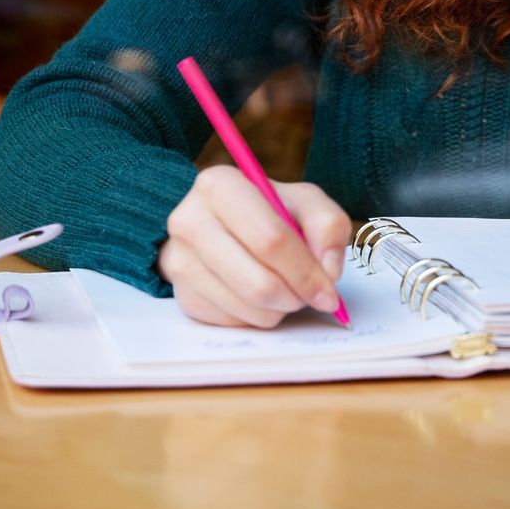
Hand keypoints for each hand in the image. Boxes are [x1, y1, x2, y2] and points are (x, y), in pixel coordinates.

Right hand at [156, 166, 351, 327]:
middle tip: (311, 295)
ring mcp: (181, 262)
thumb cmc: (267, 210)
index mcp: (220, 186)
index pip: (271, 240)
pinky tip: (258, 293)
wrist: (220, 223)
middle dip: (296, 296)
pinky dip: (258, 315)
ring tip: (285, 286)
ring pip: (249, 308)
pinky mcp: (183, 296)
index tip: (328, 291)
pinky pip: (235, 322)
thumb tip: (327, 273)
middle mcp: (190, 222)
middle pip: (259, 283)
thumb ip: (328, 226)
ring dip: (280, 308)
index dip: (306, 271)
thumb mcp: (304, 201)